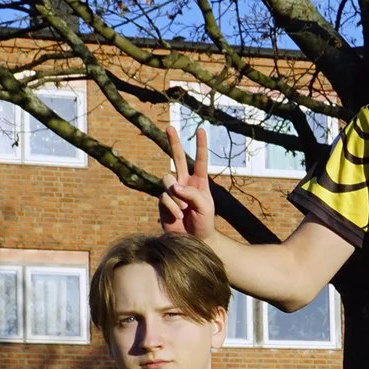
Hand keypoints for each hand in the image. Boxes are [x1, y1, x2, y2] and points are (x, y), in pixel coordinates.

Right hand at [159, 123, 216, 238]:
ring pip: (168, 181)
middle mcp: (185, 183)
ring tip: (184, 211)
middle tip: (170, 126)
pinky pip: (164, 197)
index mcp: (199, 182)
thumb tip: (173, 185)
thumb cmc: (205, 223)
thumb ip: (192, 194)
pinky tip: (178, 217)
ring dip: (177, 196)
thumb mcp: (205, 207)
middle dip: (174, 142)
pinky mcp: (163, 202)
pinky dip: (172, 207)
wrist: (195, 241)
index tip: (201, 129)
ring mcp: (173, 192)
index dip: (200, 145)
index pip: (200, 160)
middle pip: (177, 158)